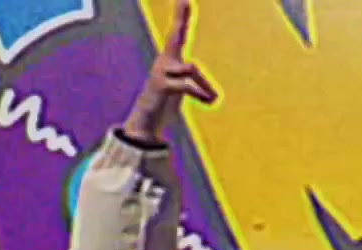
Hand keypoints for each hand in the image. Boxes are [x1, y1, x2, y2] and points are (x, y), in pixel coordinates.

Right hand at [122, 0, 216, 143]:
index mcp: (171, 59)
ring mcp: (162, 72)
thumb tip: (216, 97)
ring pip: (192, 68)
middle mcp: (165, 61)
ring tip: (213, 99)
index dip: (182, 16)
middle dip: (182, 18)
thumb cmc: (164, 104)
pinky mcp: (161, 85)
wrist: (146, 121)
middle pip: (176, 35)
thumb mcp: (182, 92)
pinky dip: (202, 94)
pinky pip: (187, 85)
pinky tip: (210, 102)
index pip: (178, 33)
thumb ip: (196, 88)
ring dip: (206, 84)